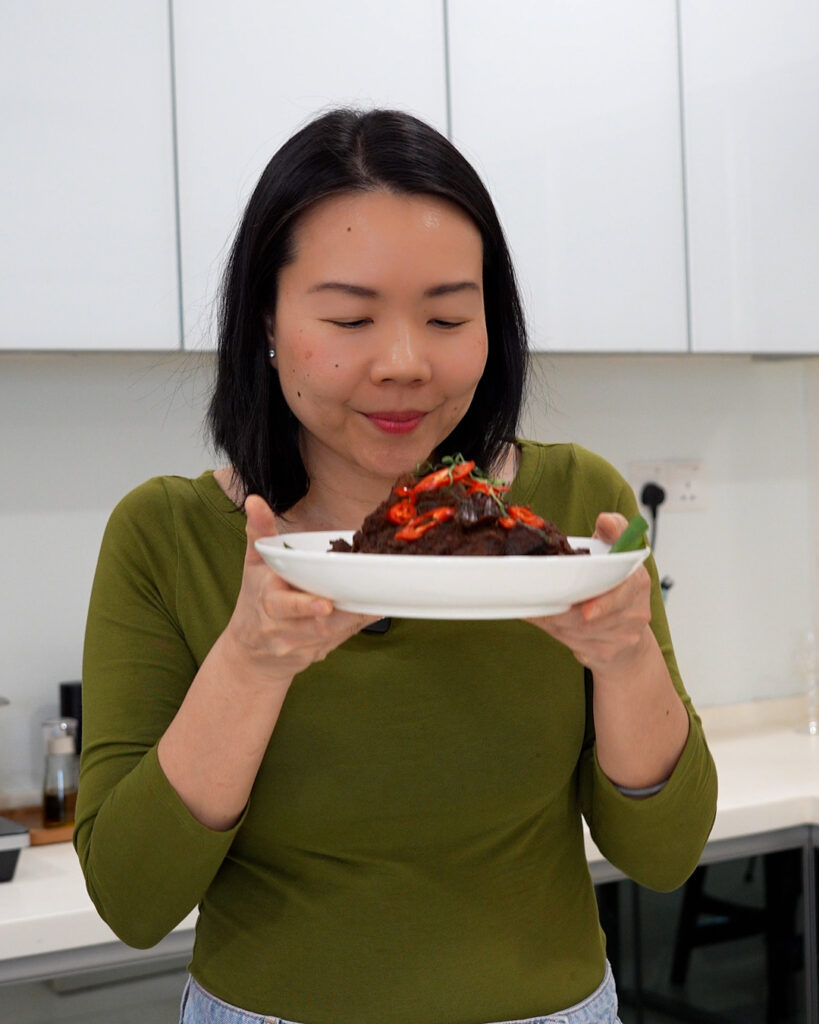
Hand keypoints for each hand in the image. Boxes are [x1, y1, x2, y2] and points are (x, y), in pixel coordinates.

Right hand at [221, 495, 377, 689]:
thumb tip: (254, 500)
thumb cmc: (254, 599)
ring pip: (335, 633)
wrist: (250, 651)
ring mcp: (302, 645)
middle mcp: (283, 628)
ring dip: (357, 618)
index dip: (305, 606)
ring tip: (378, 599)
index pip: (283, 606)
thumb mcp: (253, 563)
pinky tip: (376, 608)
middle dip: (343, 613)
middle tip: (367, 597)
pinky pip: (343, 639)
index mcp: (268, 602)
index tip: (324, 603)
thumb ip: (259, 531)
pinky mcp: (318, 653)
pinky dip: (360, 624)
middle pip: (317, 624)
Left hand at [526, 512, 652, 674]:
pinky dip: (555, 632)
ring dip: (555, 620)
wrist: (629, 638)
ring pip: (579, 630)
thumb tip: (606, 520)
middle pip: (594, 615)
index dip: (606, 601)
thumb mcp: (616, 551)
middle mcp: (635, 609)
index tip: (586, 611)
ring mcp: (624, 635)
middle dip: (565, 612)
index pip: (628, 588)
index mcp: (637, 579)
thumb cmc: (615, 587)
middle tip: (543, 604)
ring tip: (539, 608)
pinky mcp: (608, 653)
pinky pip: (575, 644)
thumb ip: (614, 530)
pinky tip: (547, 621)